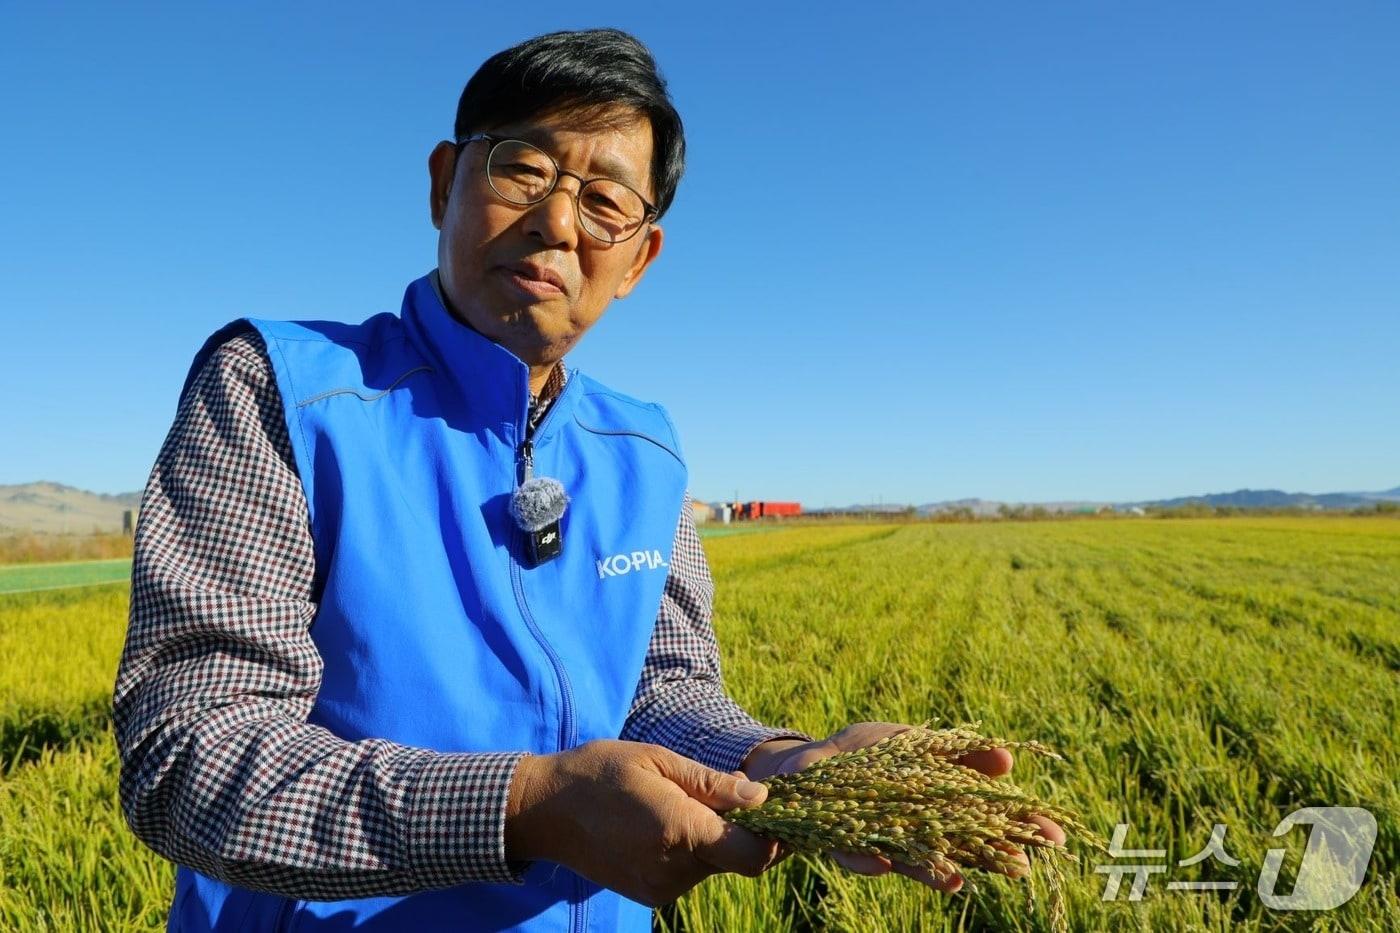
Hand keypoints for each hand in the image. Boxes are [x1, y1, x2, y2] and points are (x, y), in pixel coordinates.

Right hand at [505, 739, 780, 906]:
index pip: (753, 855)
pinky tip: (665, 823)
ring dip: (712, 839)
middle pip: (736, 859)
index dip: (772, 836)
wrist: (544, 811)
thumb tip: (761, 797)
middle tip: (722, 791)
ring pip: (712, 866)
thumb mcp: (657, 760)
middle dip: (740, 830)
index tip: (771, 809)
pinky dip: (690, 851)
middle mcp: (674, 868)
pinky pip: (688, 874)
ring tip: (681, 802)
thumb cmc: (601, 772)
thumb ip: (712, 784)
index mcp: (680, 830)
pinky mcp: (649, 895)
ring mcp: (660, 888)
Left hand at [742, 722, 1067, 892]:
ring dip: (931, 871)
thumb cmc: (864, 754)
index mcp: (934, 808)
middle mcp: (911, 831)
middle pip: (956, 847)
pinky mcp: (834, 838)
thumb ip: (957, 753)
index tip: (1056, 837)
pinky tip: (881, 864)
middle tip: (1024, 867)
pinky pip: (850, 851)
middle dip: (988, 856)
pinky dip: (864, 858)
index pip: (985, 823)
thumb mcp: (914, 744)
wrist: (802, 766)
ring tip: (957, 878)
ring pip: (909, 860)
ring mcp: (876, 837)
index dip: (1019, 831)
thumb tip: (1006, 758)